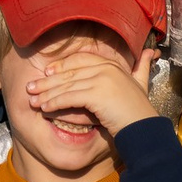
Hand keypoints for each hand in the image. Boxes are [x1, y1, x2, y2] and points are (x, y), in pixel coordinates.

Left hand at [25, 40, 159, 136]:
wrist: (145, 129)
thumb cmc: (141, 110)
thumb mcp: (142, 83)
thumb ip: (142, 67)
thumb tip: (151, 52)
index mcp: (113, 64)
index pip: (80, 60)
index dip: (62, 65)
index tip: (47, 72)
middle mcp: (106, 68)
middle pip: (69, 72)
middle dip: (47, 81)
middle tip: (30, 87)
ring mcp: (101, 80)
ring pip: (66, 85)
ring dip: (46, 94)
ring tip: (32, 100)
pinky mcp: (97, 94)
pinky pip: (69, 97)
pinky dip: (55, 102)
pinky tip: (44, 108)